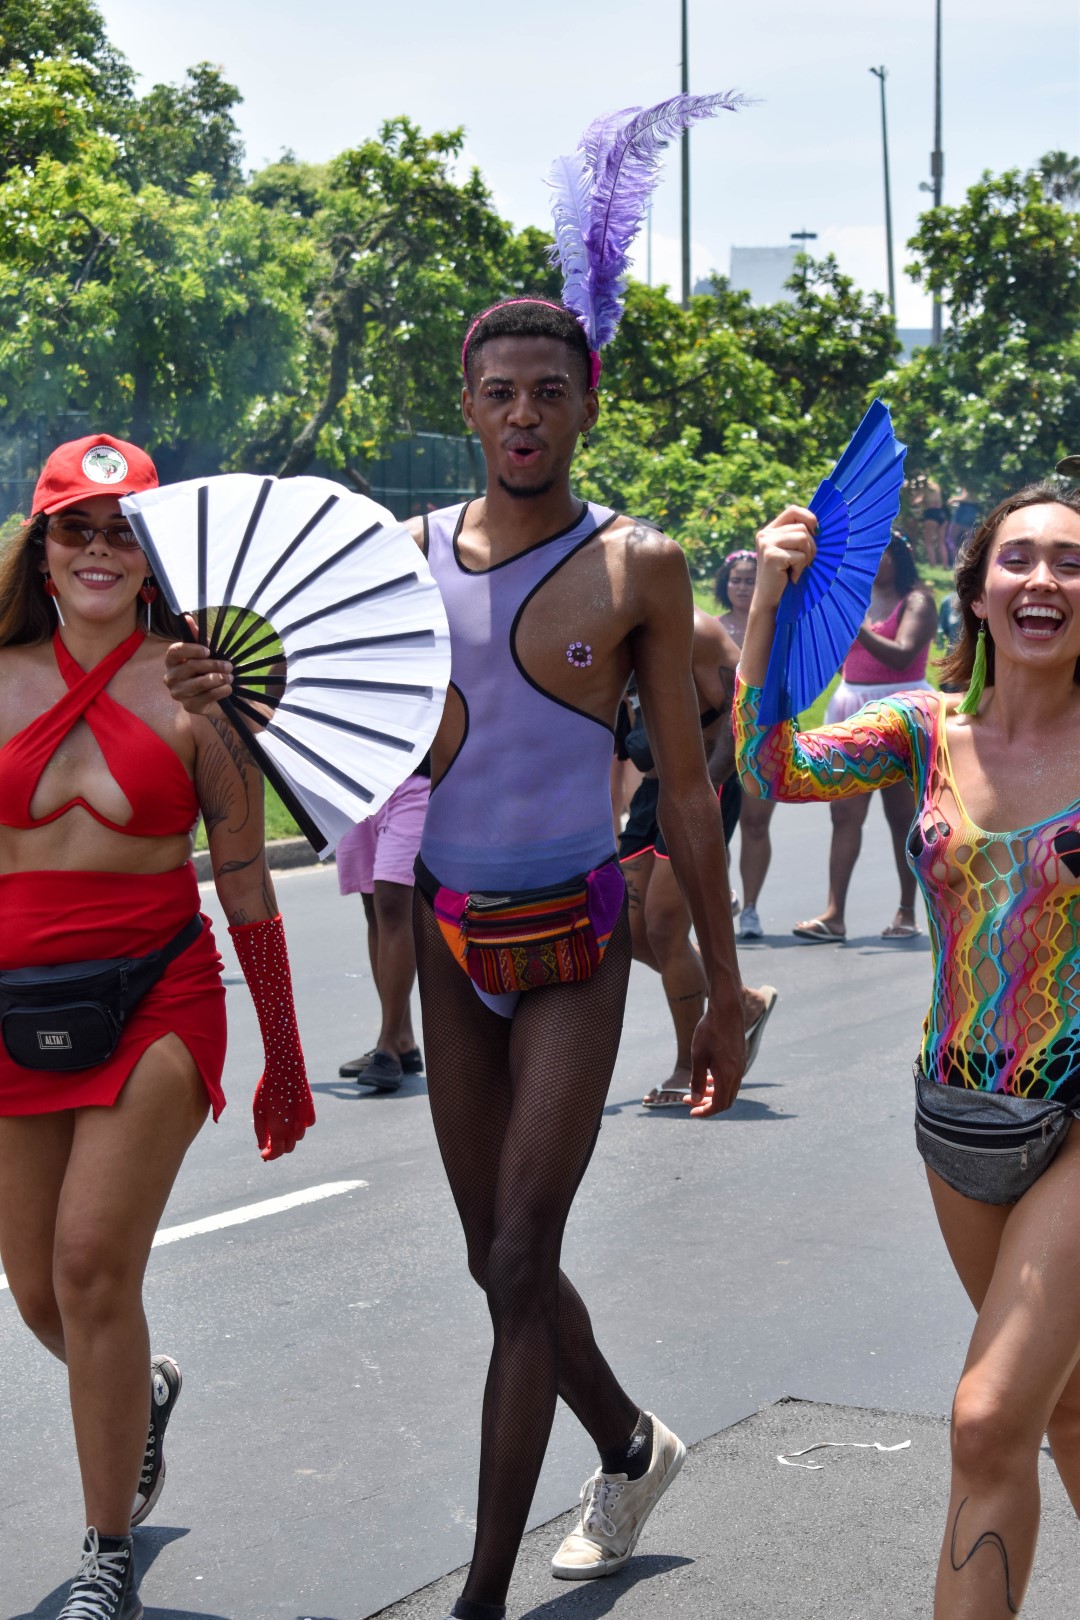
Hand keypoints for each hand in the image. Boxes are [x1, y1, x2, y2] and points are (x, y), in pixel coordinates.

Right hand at [164, 620, 233, 713]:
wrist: (221, 696)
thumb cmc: (210, 671)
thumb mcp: (207, 653)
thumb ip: (198, 637)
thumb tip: (187, 618)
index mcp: (172, 661)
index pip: (174, 651)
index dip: (191, 649)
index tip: (208, 651)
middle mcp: (170, 678)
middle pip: (190, 667)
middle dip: (213, 665)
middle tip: (229, 666)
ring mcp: (178, 693)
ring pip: (199, 683)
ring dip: (218, 678)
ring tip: (230, 677)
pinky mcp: (189, 707)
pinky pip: (205, 697)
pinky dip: (220, 691)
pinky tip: (228, 688)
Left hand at [253, 1072, 314, 1161]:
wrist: (285, 1070)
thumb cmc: (267, 1090)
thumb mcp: (258, 1111)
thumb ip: (260, 1131)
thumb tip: (262, 1147)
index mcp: (279, 1130)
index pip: (276, 1153)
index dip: (269, 1156)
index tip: (263, 1154)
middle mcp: (293, 1129)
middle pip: (288, 1148)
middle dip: (278, 1148)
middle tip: (269, 1141)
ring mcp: (304, 1120)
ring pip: (297, 1137)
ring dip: (289, 1137)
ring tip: (279, 1126)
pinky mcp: (310, 1111)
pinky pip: (306, 1125)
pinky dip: (299, 1125)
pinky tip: (292, 1116)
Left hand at [687, 1001, 744, 1117]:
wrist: (727, 1010)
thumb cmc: (709, 1031)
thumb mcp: (698, 1056)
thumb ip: (698, 1079)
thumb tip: (696, 1100)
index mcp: (727, 1075)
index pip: (719, 1105)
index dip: (705, 1112)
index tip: (691, 1112)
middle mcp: (737, 1073)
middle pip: (725, 1101)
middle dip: (707, 1105)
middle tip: (690, 1101)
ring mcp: (740, 1066)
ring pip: (729, 1090)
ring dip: (713, 1094)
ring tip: (696, 1091)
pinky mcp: (739, 1059)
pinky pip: (731, 1079)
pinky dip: (719, 1084)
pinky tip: (707, 1077)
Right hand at [753, 506, 817, 608]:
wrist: (769, 599)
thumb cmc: (785, 576)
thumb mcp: (790, 551)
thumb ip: (798, 535)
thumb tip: (820, 526)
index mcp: (770, 530)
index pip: (793, 510)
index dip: (809, 518)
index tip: (817, 533)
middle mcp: (765, 534)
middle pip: (802, 527)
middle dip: (811, 546)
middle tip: (804, 563)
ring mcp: (767, 544)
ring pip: (803, 538)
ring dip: (806, 557)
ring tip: (797, 569)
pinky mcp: (772, 556)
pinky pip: (800, 556)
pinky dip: (800, 569)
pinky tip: (792, 577)